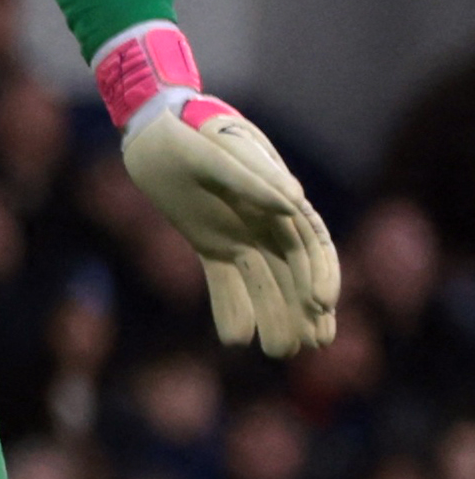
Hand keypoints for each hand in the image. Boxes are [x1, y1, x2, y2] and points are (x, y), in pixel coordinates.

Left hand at [98, 24, 339, 354]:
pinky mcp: (211, 242)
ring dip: (277, 316)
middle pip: (294, 272)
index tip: (322, 306)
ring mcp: (240, 234)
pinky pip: (226, 280)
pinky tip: (235, 340)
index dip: (321, 274)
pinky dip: (232, 308)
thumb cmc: (190, 130)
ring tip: (282, 352)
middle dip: (305, 309)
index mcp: (278, 197)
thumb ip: (251, 176)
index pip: (311, 243)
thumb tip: (293, 201)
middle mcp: (267, 220)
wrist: (157, 126)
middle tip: (312, 347)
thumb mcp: (214, 149)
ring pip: (265, 282)